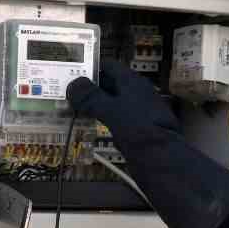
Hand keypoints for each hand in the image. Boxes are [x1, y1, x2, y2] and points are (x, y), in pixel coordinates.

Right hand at [66, 60, 180, 137]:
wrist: (163, 161)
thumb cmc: (138, 130)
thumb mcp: (112, 111)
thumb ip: (91, 97)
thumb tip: (72, 84)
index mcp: (133, 83)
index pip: (109, 66)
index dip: (91, 68)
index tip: (71, 73)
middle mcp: (136, 94)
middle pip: (109, 84)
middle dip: (89, 88)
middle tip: (65, 92)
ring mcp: (137, 113)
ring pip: (111, 103)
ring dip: (93, 105)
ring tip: (70, 108)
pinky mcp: (136, 131)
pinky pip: (115, 120)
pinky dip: (101, 120)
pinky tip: (88, 126)